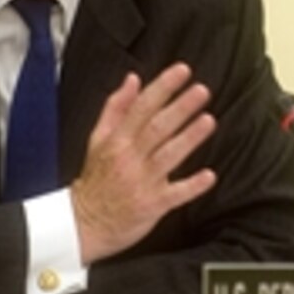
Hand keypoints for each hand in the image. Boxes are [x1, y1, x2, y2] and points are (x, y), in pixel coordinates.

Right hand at [71, 63, 217, 264]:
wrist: (84, 222)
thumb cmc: (96, 178)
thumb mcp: (98, 138)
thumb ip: (116, 107)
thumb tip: (133, 79)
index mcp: (117, 140)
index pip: (142, 106)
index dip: (163, 87)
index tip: (182, 71)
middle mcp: (129, 158)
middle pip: (157, 128)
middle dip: (181, 107)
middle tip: (202, 91)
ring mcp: (141, 182)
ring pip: (168, 156)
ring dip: (189, 138)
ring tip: (208, 120)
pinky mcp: (152, 205)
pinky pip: (175, 194)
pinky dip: (192, 186)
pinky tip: (209, 175)